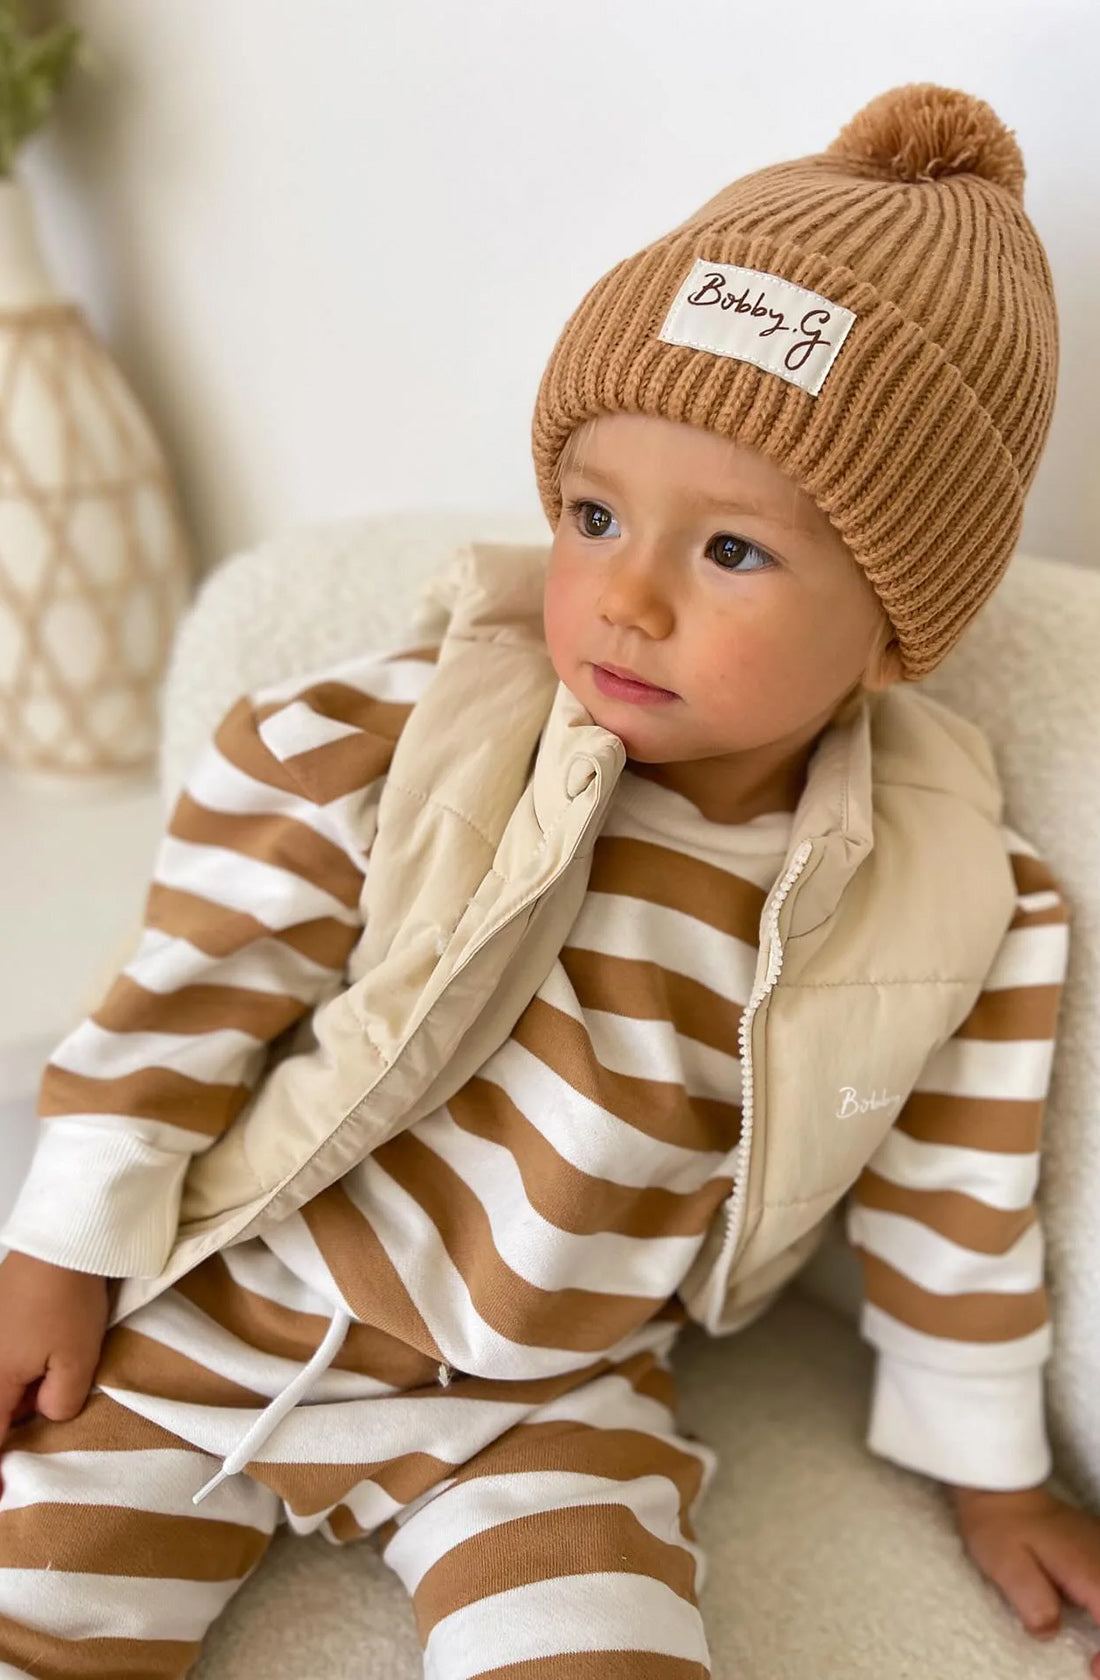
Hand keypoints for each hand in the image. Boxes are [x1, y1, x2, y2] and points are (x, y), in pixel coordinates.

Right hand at [0, 1250, 108, 1475]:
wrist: (61, 1242)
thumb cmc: (68, 1301)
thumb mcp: (76, 1362)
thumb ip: (58, 1403)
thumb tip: (45, 1412)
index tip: (2, 1496)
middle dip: (12, 1422)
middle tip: (40, 1424)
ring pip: (2, 1383)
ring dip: (20, 1394)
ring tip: (54, 1379)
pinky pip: (4, 1359)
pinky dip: (19, 1371)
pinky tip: (48, 1356)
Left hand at [951, 1482, 1099, 1676]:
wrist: (999, 1486)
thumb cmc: (1000, 1527)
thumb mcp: (1007, 1567)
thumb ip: (1033, 1603)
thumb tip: (1050, 1632)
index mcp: (1089, 1569)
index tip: (1093, 1668)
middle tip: (1095, 1664)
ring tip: (1097, 1652)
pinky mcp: (1099, 1551)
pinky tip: (1096, 1622)